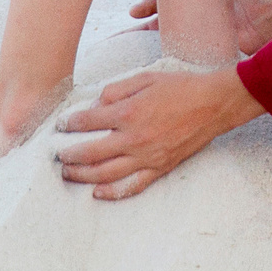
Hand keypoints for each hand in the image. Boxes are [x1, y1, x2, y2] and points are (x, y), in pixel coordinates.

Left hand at [56, 66, 260, 199]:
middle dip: (68, 155)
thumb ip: (117, 89)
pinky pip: (132, 186)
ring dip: (82, 176)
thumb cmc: (181, 87)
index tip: (61, 125)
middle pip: (89, 153)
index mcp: (128, 113)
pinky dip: (112, 192)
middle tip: (57, 156)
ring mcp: (146, 157)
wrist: (214, 103)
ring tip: (68, 174)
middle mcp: (133, 139)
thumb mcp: (146, 77)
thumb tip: (96, 104)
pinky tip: (97, 192)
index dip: (69, 124)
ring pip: (105, 174)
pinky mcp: (159, 168)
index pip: (87, 122)